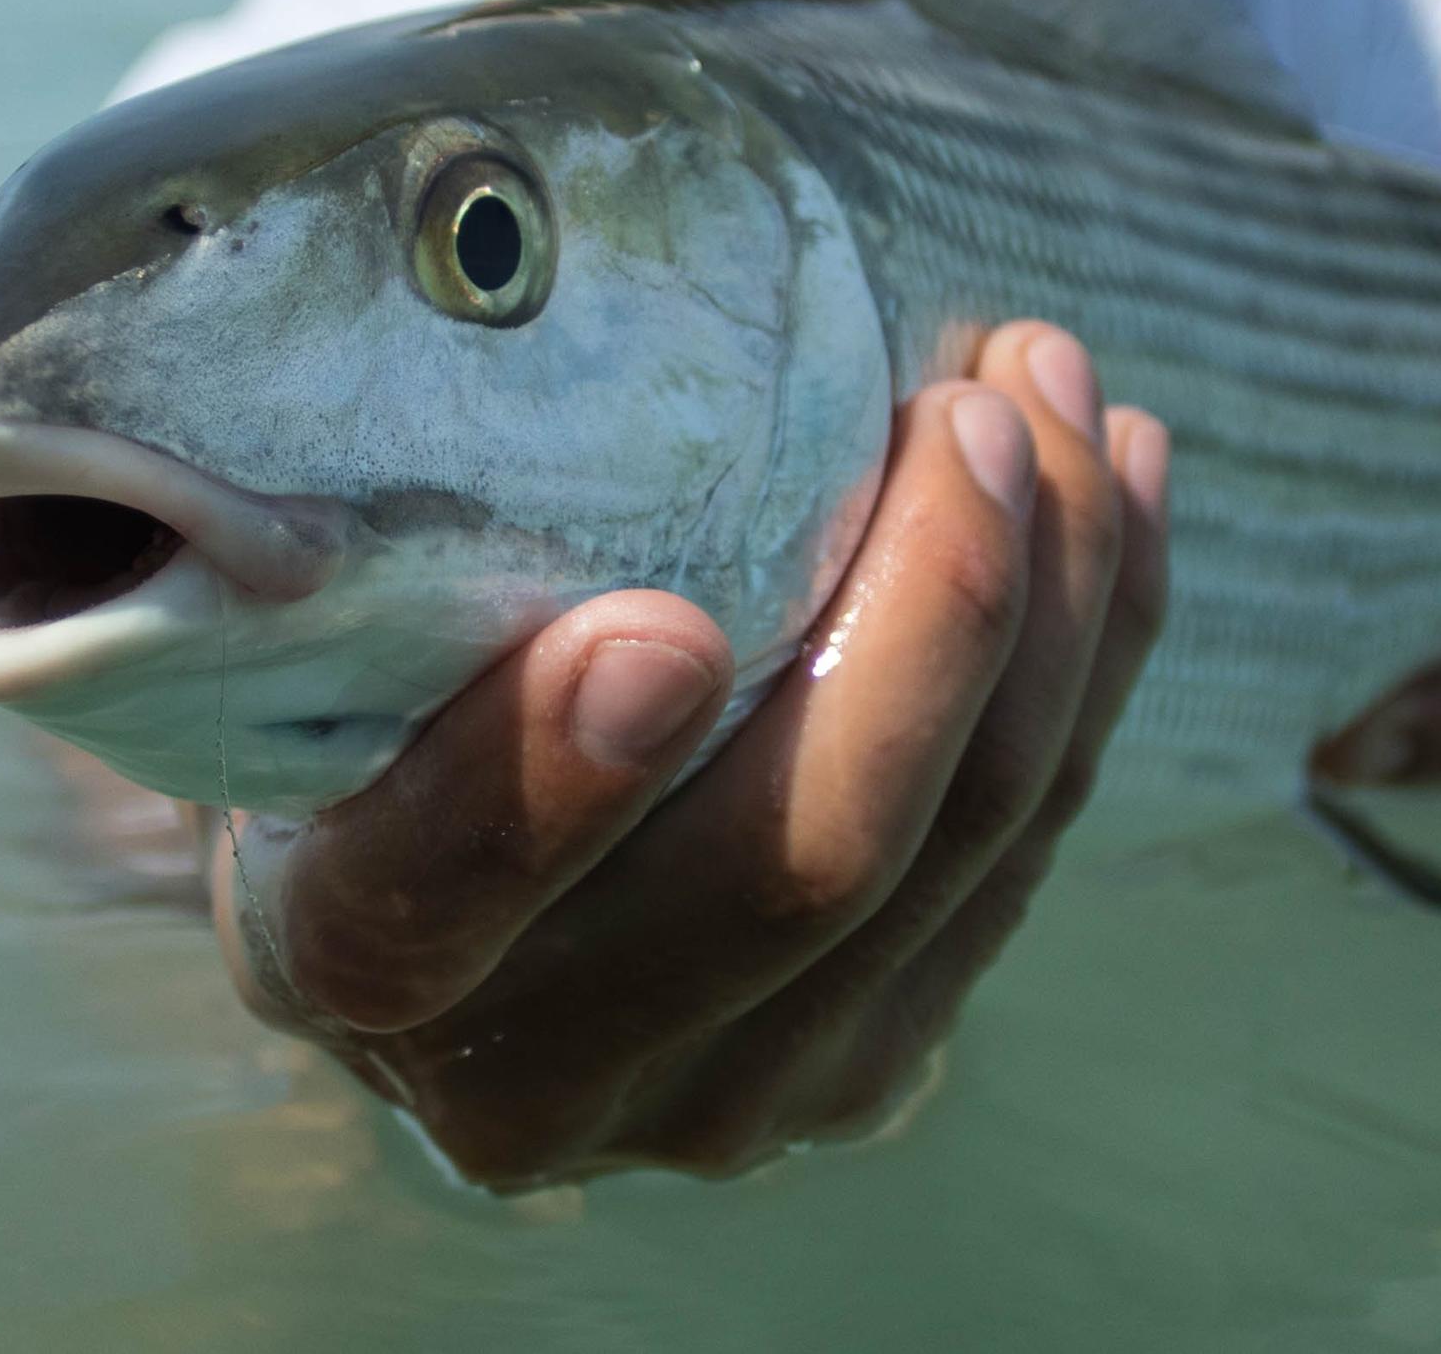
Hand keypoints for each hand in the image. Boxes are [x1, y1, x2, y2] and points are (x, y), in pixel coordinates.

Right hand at [207, 323, 1169, 1186]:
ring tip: (1053, 384)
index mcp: (355, 962)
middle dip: (930, 612)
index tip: (660, 629)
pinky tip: (1118, 479)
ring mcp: (738, 1094)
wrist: (444, 926)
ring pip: (961, 845)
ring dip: (1056, 595)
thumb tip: (504, 346)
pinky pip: (1036, 839)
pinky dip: (1099, 646)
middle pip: (792, 867)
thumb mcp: (322, 642)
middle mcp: (544, 1077)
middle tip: (968, 403)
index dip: (546, 782)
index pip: (429, 898)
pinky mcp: (881, 1054)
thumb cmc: (366, 704)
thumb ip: (389, 567)